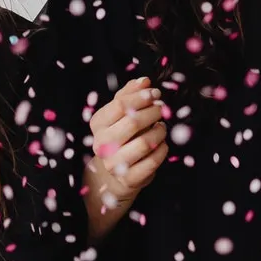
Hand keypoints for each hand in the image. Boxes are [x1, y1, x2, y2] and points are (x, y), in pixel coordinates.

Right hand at [85, 76, 167, 237]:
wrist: (115, 173)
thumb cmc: (120, 136)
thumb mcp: (120, 114)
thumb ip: (129, 95)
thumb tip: (144, 81)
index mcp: (98, 124)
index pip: (120, 105)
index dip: (140, 96)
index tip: (155, 93)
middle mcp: (102, 144)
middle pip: (133, 122)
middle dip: (153, 112)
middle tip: (162, 109)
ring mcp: (114, 164)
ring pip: (145, 142)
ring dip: (159, 131)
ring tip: (162, 127)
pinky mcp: (129, 179)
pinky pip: (153, 162)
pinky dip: (162, 150)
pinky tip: (162, 144)